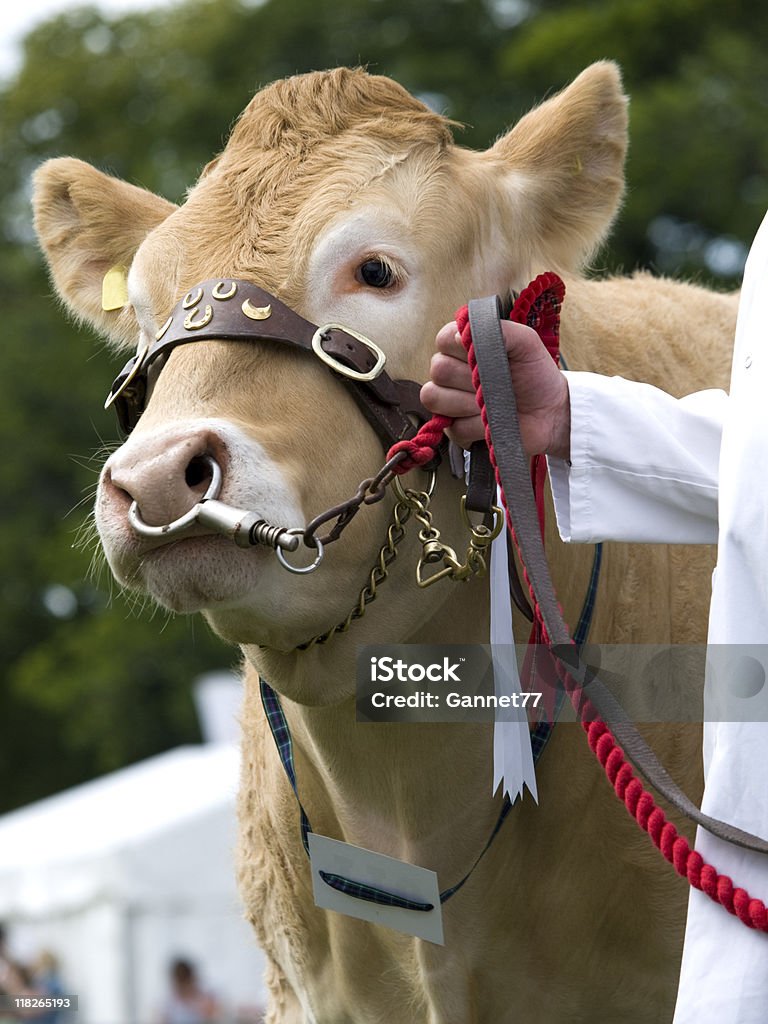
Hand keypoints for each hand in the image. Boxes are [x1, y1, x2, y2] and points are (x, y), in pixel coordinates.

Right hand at [420, 319, 570, 458]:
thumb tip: (462, 330)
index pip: (443, 339)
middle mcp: (452, 373)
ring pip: (436, 398)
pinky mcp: (457, 429)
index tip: (485, 355)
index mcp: (464, 348)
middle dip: (470, 378)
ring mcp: (451, 403)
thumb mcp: (525, 342)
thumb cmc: (536, 375)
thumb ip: (497, 328)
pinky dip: (476, 426)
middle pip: (438, 370)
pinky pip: (452, 427)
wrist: (550, 413)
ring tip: (495, 402)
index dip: (462, 348)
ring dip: (469, 403)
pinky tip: (491, 422)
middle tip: (497, 382)